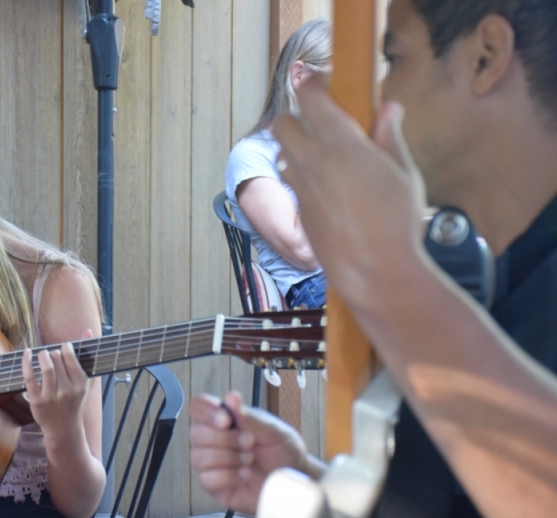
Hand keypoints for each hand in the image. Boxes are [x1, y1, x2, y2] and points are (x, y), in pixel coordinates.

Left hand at [21, 329, 93, 441]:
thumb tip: (89, 330)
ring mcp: (51, 397)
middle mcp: (67, 390)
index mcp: (80, 384)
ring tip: (42, 354)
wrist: (64, 430)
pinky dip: (26, 362)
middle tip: (52, 355)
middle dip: (53, 353)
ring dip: (42, 354)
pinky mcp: (36, 401)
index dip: (65, 348)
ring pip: (45, 366)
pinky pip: (29, 377)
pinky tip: (26, 354)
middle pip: (56, 359)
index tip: (63, 348)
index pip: (70, 357)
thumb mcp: (87, 382)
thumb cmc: (76, 403)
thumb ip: (88, 356)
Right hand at [189, 391, 310, 514]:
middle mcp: (213, 439)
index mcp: (224, 419)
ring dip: (228, 458)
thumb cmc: (283, 452)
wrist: (294, 481)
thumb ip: (249, 417)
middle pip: (195, 433)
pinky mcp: (215, 486)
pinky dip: (229, 476)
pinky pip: (207, 479)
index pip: (198, 407)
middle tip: (249, 442)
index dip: (207, 412)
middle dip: (225, 439)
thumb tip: (231, 397)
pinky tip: (245, 474)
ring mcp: (212, 463)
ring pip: (198, 457)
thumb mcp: (272, 430)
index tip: (227, 421)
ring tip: (249, 459)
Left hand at [271, 75, 427, 308]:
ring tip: (323, 154)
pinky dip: (302, 174)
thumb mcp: (404, 174)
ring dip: (296, 147)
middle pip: (282, 123)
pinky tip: (328, 185)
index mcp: (341, 143)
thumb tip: (389, 108)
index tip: (317, 79)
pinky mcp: (299, 209)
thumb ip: (390, 137)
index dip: (311, 83)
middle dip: (295, 116)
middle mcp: (313, 161)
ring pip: (283, 153)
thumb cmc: (398, 222)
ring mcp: (301, 187)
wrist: (374, 271)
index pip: (311, 97)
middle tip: (318, 121)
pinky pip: (292, 181)